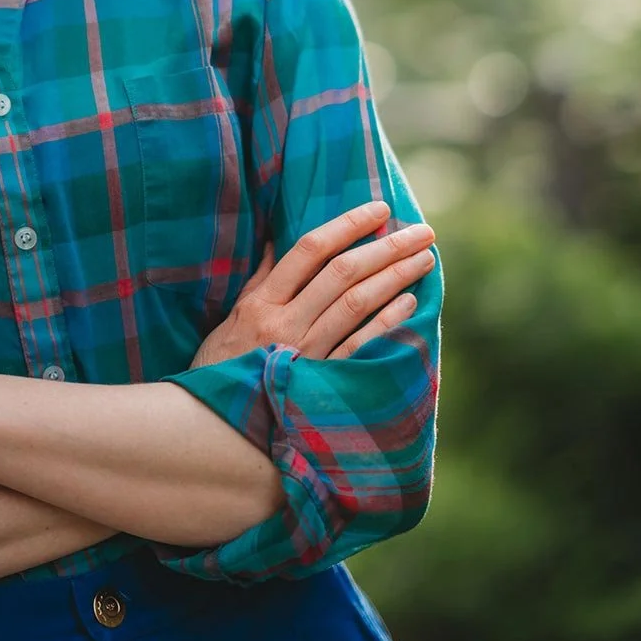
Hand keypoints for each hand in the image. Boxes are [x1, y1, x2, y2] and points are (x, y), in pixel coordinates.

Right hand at [189, 201, 434, 367]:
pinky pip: (359, 347)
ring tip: (424, 259)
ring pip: (356, 304)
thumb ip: (261, 280)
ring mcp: (304, 354)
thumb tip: (278, 239)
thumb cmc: (222, 369)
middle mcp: (284, 323)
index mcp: (261, 303)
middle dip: (386, 248)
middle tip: (421, 232)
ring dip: (394, 278)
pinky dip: (386, 322)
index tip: (380, 210)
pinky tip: (409, 302)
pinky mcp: (320, 383)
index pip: (310, 250)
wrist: (216, 430)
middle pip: (342, 273)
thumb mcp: (231, 319)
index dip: (347, 225)